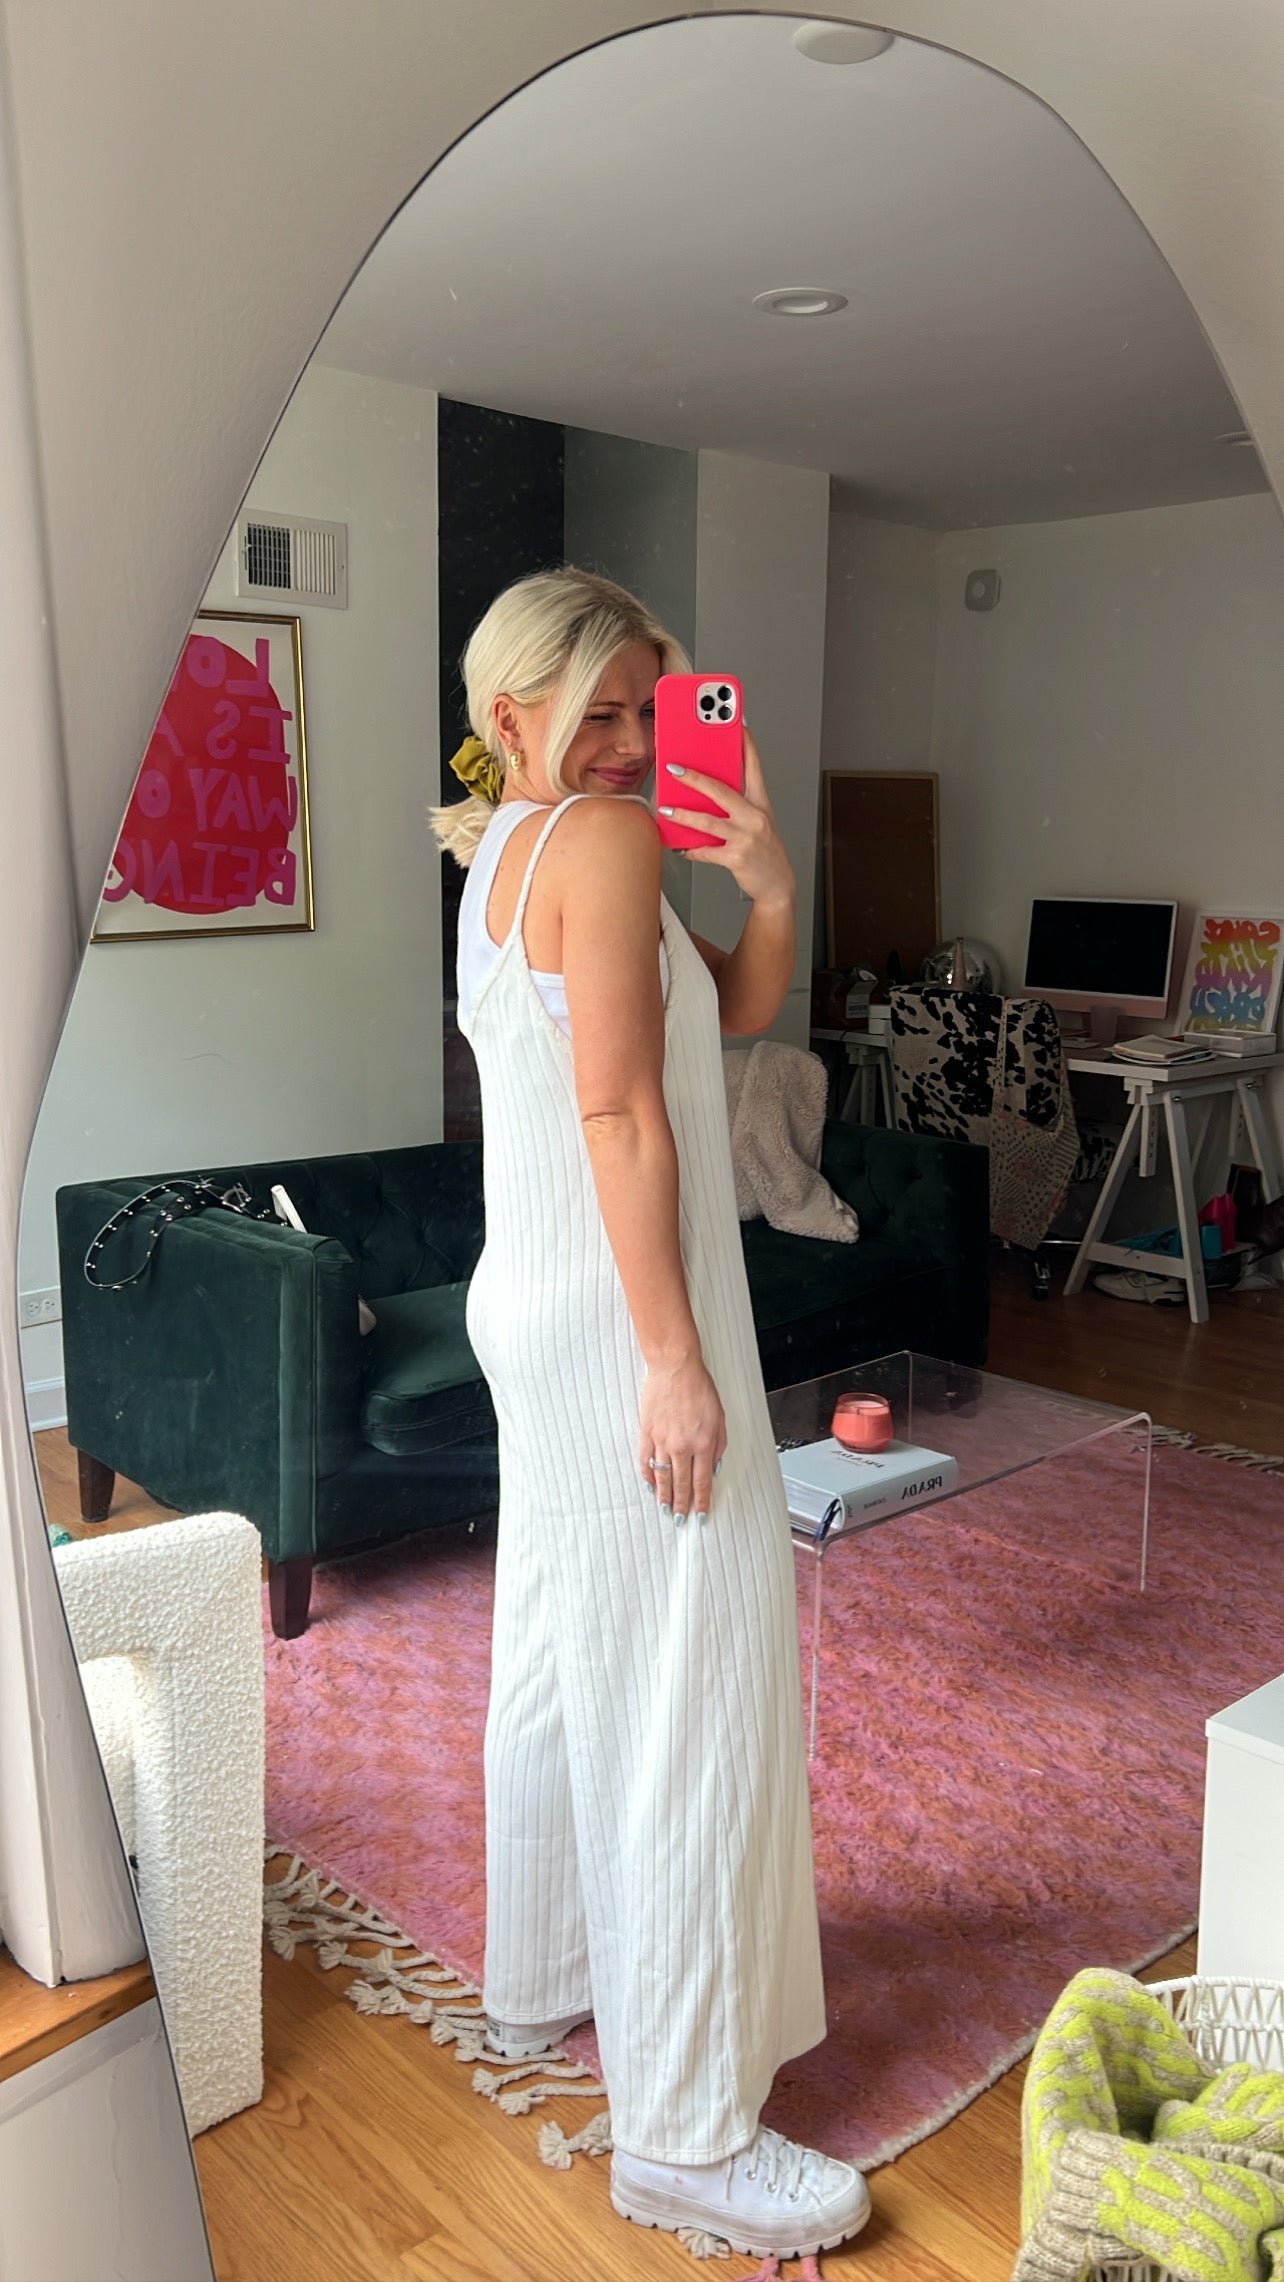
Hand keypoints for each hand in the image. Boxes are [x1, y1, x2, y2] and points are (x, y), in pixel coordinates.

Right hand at [638, 1350, 726, 1523]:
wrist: (675, 1367)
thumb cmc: (699, 1388)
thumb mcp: (720, 1418)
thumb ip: (718, 1446)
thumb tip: (713, 1469)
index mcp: (703, 1444)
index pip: (702, 1481)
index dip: (701, 1501)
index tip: (700, 1515)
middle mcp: (682, 1446)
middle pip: (681, 1484)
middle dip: (681, 1505)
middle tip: (680, 1520)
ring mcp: (662, 1440)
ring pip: (662, 1476)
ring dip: (663, 1496)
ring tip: (664, 1509)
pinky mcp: (647, 1432)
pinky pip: (645, 1460)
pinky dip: (647, 1475)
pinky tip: (649, 1485)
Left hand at [660, 727, 795, 907]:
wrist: (777, 884)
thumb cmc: (764, 848)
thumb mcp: (757, 819)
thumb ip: (737, 802)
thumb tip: (704, 788)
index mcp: (761, 802)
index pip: (754, 765)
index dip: (746, 742)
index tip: (736, 722)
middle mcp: (755, 816)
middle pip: (722, 789)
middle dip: (695, 777)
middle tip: (674, 768)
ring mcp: (746, 837)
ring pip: (708, 821)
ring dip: (684, 814)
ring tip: (667, 809)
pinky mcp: (736, 857)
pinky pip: (706, 851)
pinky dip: (691, 849)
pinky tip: (680, 846)